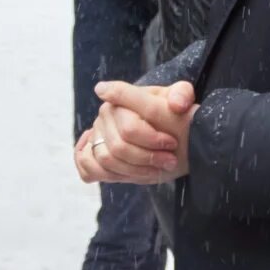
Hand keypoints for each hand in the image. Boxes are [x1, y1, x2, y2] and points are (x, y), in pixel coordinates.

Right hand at [74, 81, 195, 185]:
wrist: (172, 130)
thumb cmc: (173, 113)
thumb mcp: (180, 98)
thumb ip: (181, 95)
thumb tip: (176, 104)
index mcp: (118, 102)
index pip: (129, 129)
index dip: (152, 140)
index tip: (172, 143)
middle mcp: (103, 119)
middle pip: (118, 148)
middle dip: (146, 158)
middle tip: (170, 161)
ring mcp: (97, 138)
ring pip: (105, 161)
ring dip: (134, 171)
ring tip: (158, 170)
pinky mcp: (96, 156)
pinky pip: (88, 167)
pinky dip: (102, 173)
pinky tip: (124, 175)